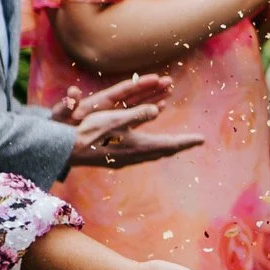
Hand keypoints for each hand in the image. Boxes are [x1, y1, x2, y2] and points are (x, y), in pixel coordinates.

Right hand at [63, 74, 202, 168]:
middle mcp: (135, 155)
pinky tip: (149, 146)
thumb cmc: (88, 133)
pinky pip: (142, 152)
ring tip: (176, 144)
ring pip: (153, 153)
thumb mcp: (113, 119)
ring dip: (166, 147)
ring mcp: (125, 159)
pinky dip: (152, 147)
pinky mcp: (116, 158)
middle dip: (179, 145)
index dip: (186, 141)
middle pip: (163, 150)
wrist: (67, 151)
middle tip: (193, 142)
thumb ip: (136, 114)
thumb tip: (156, 110)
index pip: (169, 144)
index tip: (202, 140)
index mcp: (138, 146)